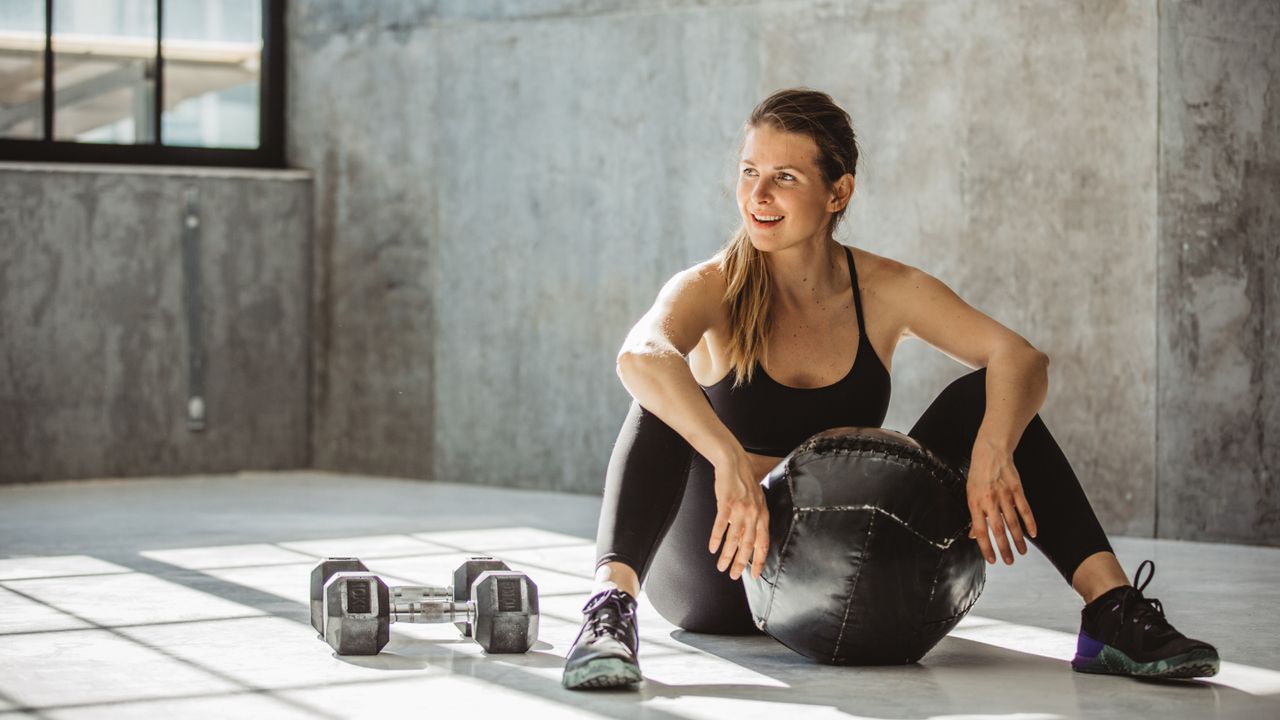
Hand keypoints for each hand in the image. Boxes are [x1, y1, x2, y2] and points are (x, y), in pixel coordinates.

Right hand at [708, 449, 770, 580]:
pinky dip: (715, 539)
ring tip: (721, 567)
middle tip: (734, 576)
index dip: (758, 560)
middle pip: (748, 545)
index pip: (763, 543)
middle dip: (741, 564)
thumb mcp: (757, 497)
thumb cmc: (745, 477)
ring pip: (733, 539)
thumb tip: (751, 532)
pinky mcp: (726, 504)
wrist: (733, 460)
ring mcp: (740, 509)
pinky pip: (720, 526)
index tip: (754, 574)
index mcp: (763, 513)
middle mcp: (753, 513)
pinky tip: (711, 549)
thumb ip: (756, 516)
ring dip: (726, 555)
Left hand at [966, 439, 1037, 564]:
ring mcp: (1005, 495)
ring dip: (1018, 540)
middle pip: (998, 529)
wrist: (991, 452)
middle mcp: (990, 501)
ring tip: (1021, 553)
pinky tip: (1033, 534)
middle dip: (1004, 548)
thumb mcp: (970, 494)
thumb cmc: (978, 475)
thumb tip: (974, 536)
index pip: (980, 530)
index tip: (992, 560)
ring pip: (1013, 522)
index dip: (985, 547)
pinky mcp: (1017, 489)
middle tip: (1009, 562)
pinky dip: (1030, 523)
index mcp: (975, 503)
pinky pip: (1025, 509)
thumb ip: (975, 515)